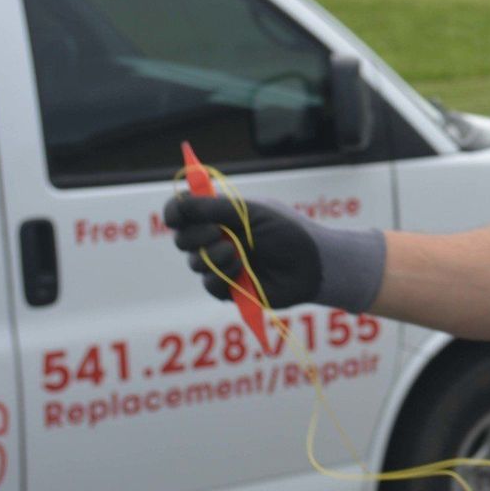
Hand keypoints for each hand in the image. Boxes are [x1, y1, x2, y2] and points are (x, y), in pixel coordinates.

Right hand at [163, 195, 385, 311]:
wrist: (313, 264)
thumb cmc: (289, 231)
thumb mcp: (252, 212)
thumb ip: (214, 208)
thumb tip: (180, 202)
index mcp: (222, 215)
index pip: (184, 212)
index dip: (175, 212)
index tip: (177, 214)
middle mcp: (218, 239)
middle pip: (182, 238)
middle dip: (194, 235)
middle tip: (216, 232)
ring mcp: (222, 264)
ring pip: (194, 263)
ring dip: (211, 256)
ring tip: (236, 253)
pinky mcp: (230, 288)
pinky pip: (209, 285)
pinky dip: (221, 276)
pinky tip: (241, 270)